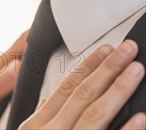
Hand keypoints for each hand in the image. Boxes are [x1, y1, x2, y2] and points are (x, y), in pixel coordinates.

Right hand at [22, 40, 145, 128]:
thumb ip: (40, 118)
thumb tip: (45, 101)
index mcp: (36, 125)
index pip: (65, 88)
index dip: (87, 67)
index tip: (105, 50)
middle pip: (82, 94)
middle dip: (107, 69)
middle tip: (127, 50)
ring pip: (95, 113)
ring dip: (118, 89)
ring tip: (136, 70)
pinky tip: (140, 117)